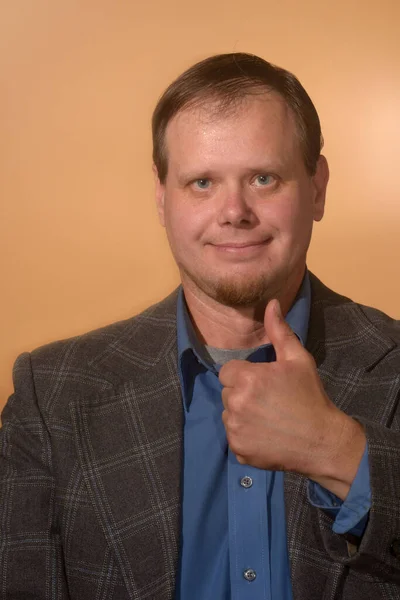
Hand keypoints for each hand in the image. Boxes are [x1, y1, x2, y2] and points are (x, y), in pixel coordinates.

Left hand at [219, 299, 365, 498]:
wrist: (322, 441)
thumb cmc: (310, 396)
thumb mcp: (298, 360)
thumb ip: (279, 331)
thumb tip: (271, 303)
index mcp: (246, 378)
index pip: (227, 371)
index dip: (244, 375)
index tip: (264, 383)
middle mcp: (235, 403)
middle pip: (227, 392)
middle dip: (242, 393)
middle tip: (269, 400)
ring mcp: (235, 429)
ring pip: (228, 414)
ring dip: (242, 414)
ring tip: (268, 418)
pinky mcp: (238, 450)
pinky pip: (233, 436)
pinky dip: (245, 436)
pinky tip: (266, 434)